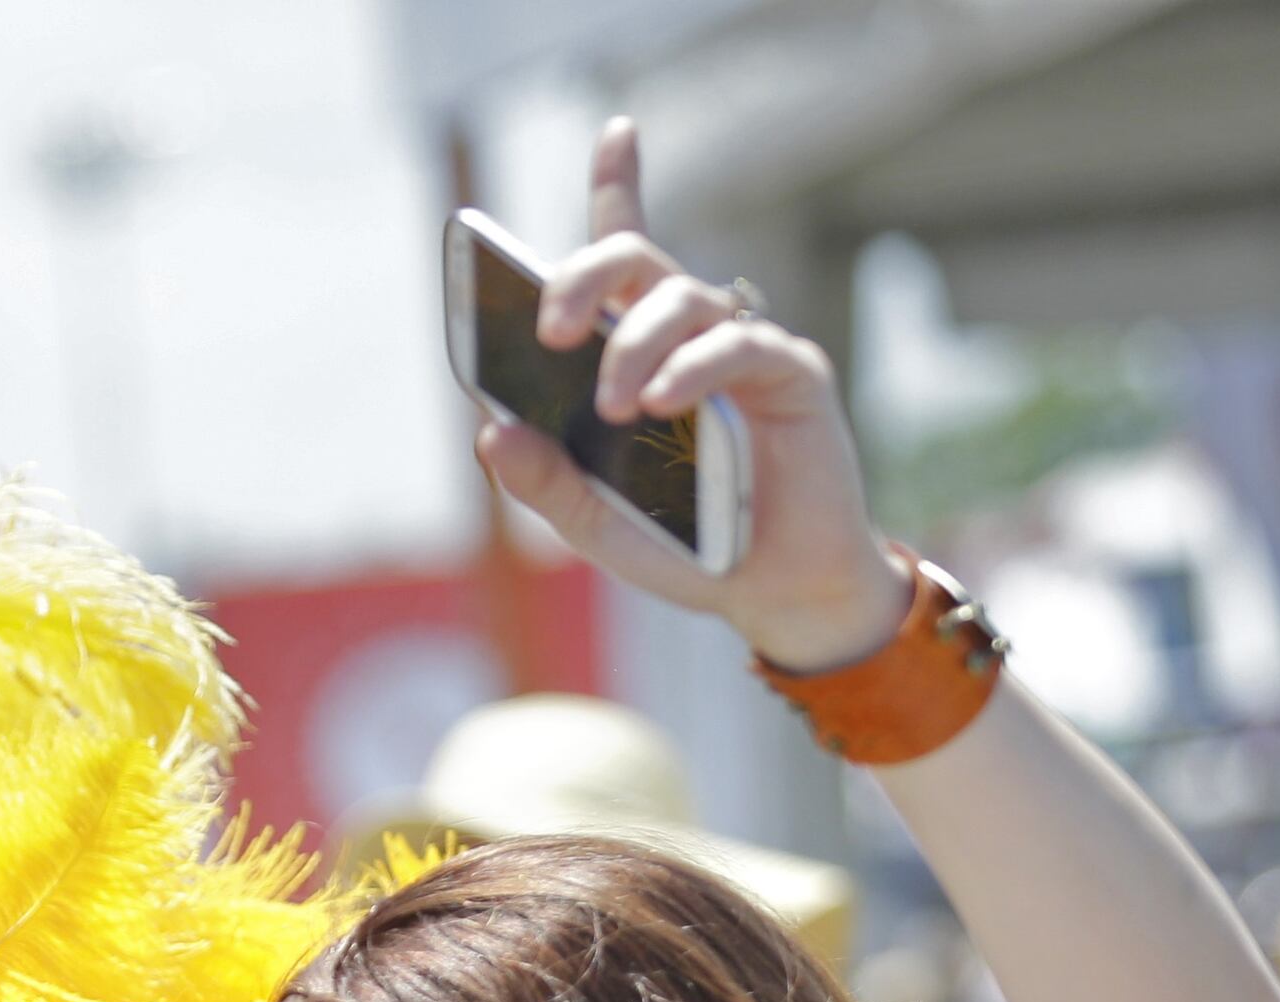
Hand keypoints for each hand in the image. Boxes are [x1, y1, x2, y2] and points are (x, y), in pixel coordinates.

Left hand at [475, 119, 913, 674]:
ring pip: (681, 300)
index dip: (622, 185)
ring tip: (616, 407)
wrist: (770, 593)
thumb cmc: (686, 544)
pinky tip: (662, 402)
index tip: (614, 130)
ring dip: (633, 346)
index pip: (626, 254)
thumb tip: (489, 428)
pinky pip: (738, 345)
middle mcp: (691, 335)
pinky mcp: (791, 374)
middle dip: (584, 277)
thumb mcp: (595, 519)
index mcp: (640, 353)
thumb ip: (543, 478)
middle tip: (551, 332)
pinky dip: (693, 369)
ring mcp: (743, 348)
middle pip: (637, 262)